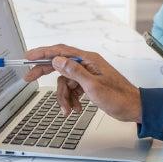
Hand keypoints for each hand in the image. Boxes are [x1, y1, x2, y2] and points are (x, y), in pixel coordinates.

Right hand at [23, 44, 142, 122]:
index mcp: (89, 59)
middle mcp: (87, 64)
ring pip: (65, 82)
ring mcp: (88, 74)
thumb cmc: (119, 97)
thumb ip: (74, 72)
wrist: (133, 108)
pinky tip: (76, 108)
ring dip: (64, 97)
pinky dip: (71, 100)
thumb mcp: (93, 86)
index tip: (28, 56)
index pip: (61, 51)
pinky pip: (72, 89)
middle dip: (45, 73)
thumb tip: (57, 60)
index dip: (43, 53)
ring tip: (68, 110)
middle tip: (30, 78)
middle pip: (60, 64)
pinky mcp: (89, 84)